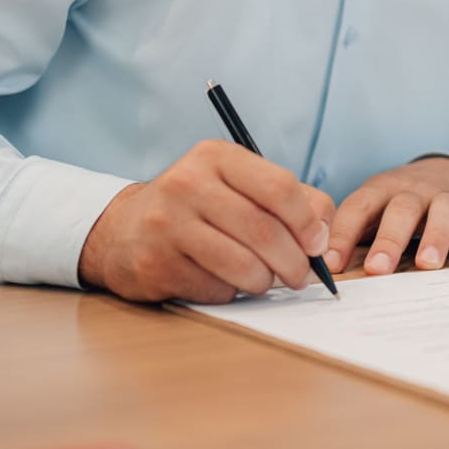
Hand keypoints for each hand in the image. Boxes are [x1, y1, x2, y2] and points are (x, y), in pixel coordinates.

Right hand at [77, 140, 334, 304]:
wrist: (124, 230)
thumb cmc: (198, 207)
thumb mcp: (239, 186)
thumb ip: (291, 200)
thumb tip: (324, 234)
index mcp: (215, 156)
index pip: (279, 187)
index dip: (306, 222)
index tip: (316, 245)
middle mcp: (187, 183)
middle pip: (264, 231)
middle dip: (293, 263)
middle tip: (300, 277)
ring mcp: (167, 223)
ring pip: (243, 265)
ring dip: (265, 282)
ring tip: (264, 280)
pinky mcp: (156, 263)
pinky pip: (216, 288)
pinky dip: (231, 292)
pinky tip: (222, 281)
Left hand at [326, 157, 448, 275]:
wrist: (445, 171)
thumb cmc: (397, 205)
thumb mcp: (372, 209)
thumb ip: (353, 234)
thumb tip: (317, 269)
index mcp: (381, 189)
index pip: (359, 207)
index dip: (344, 234)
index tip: (331, 264)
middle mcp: (415, 190)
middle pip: (402, 209)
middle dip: (390, 239)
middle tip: (378, 269)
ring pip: (444, 210)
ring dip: (436, 236)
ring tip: (428, 265)